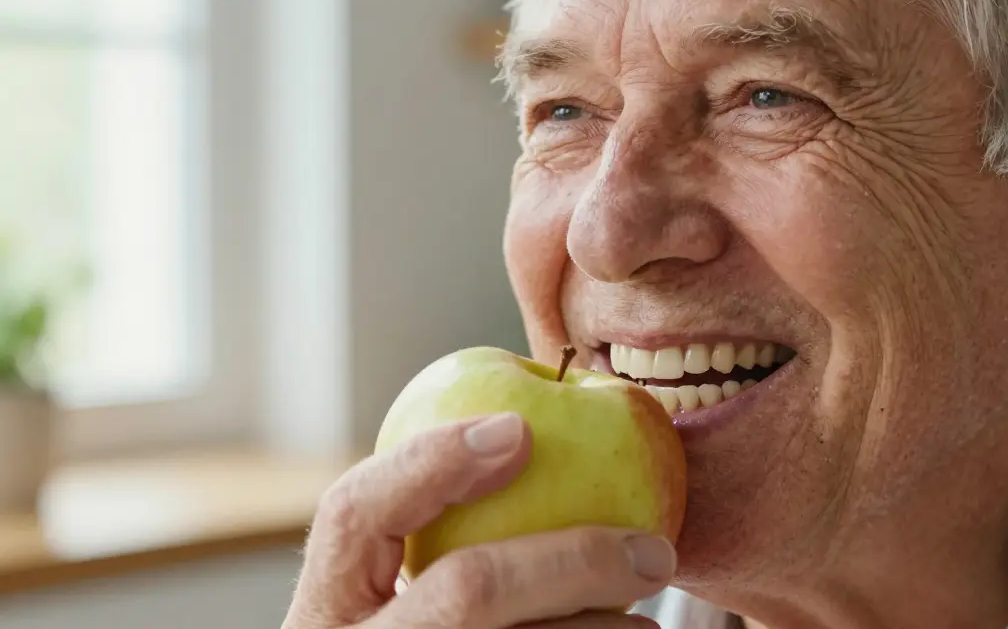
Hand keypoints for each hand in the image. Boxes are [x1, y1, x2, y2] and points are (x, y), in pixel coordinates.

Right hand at [282, 412, 674, 627]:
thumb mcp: (385, 590)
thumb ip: (430, 526)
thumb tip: (528, 432)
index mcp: (326, 604)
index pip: (355, 512)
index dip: (435, 460)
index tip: (519, 428)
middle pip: (467, 591)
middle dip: (574, 561)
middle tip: (653, 551)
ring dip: (602, 628)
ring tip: (650, 613)